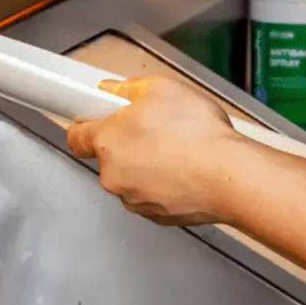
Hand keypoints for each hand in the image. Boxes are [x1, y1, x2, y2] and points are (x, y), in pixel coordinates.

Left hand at [64, 77, 245, 225]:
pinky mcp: (156, 215)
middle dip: (126, 142)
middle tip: (154, 127)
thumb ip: (128, 88)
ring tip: (177, 148)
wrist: (229, 175)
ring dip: (145, 164)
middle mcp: (113, 175)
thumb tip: (113, 90)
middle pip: (107, 156)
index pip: (76, 136)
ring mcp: (134, 199)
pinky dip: (163, 183)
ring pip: (130, 177)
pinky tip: (185, 169)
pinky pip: (151, 194)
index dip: (86, 124)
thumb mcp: (161, 88)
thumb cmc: (197, 134)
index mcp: (107, 141)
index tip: (96, 118)